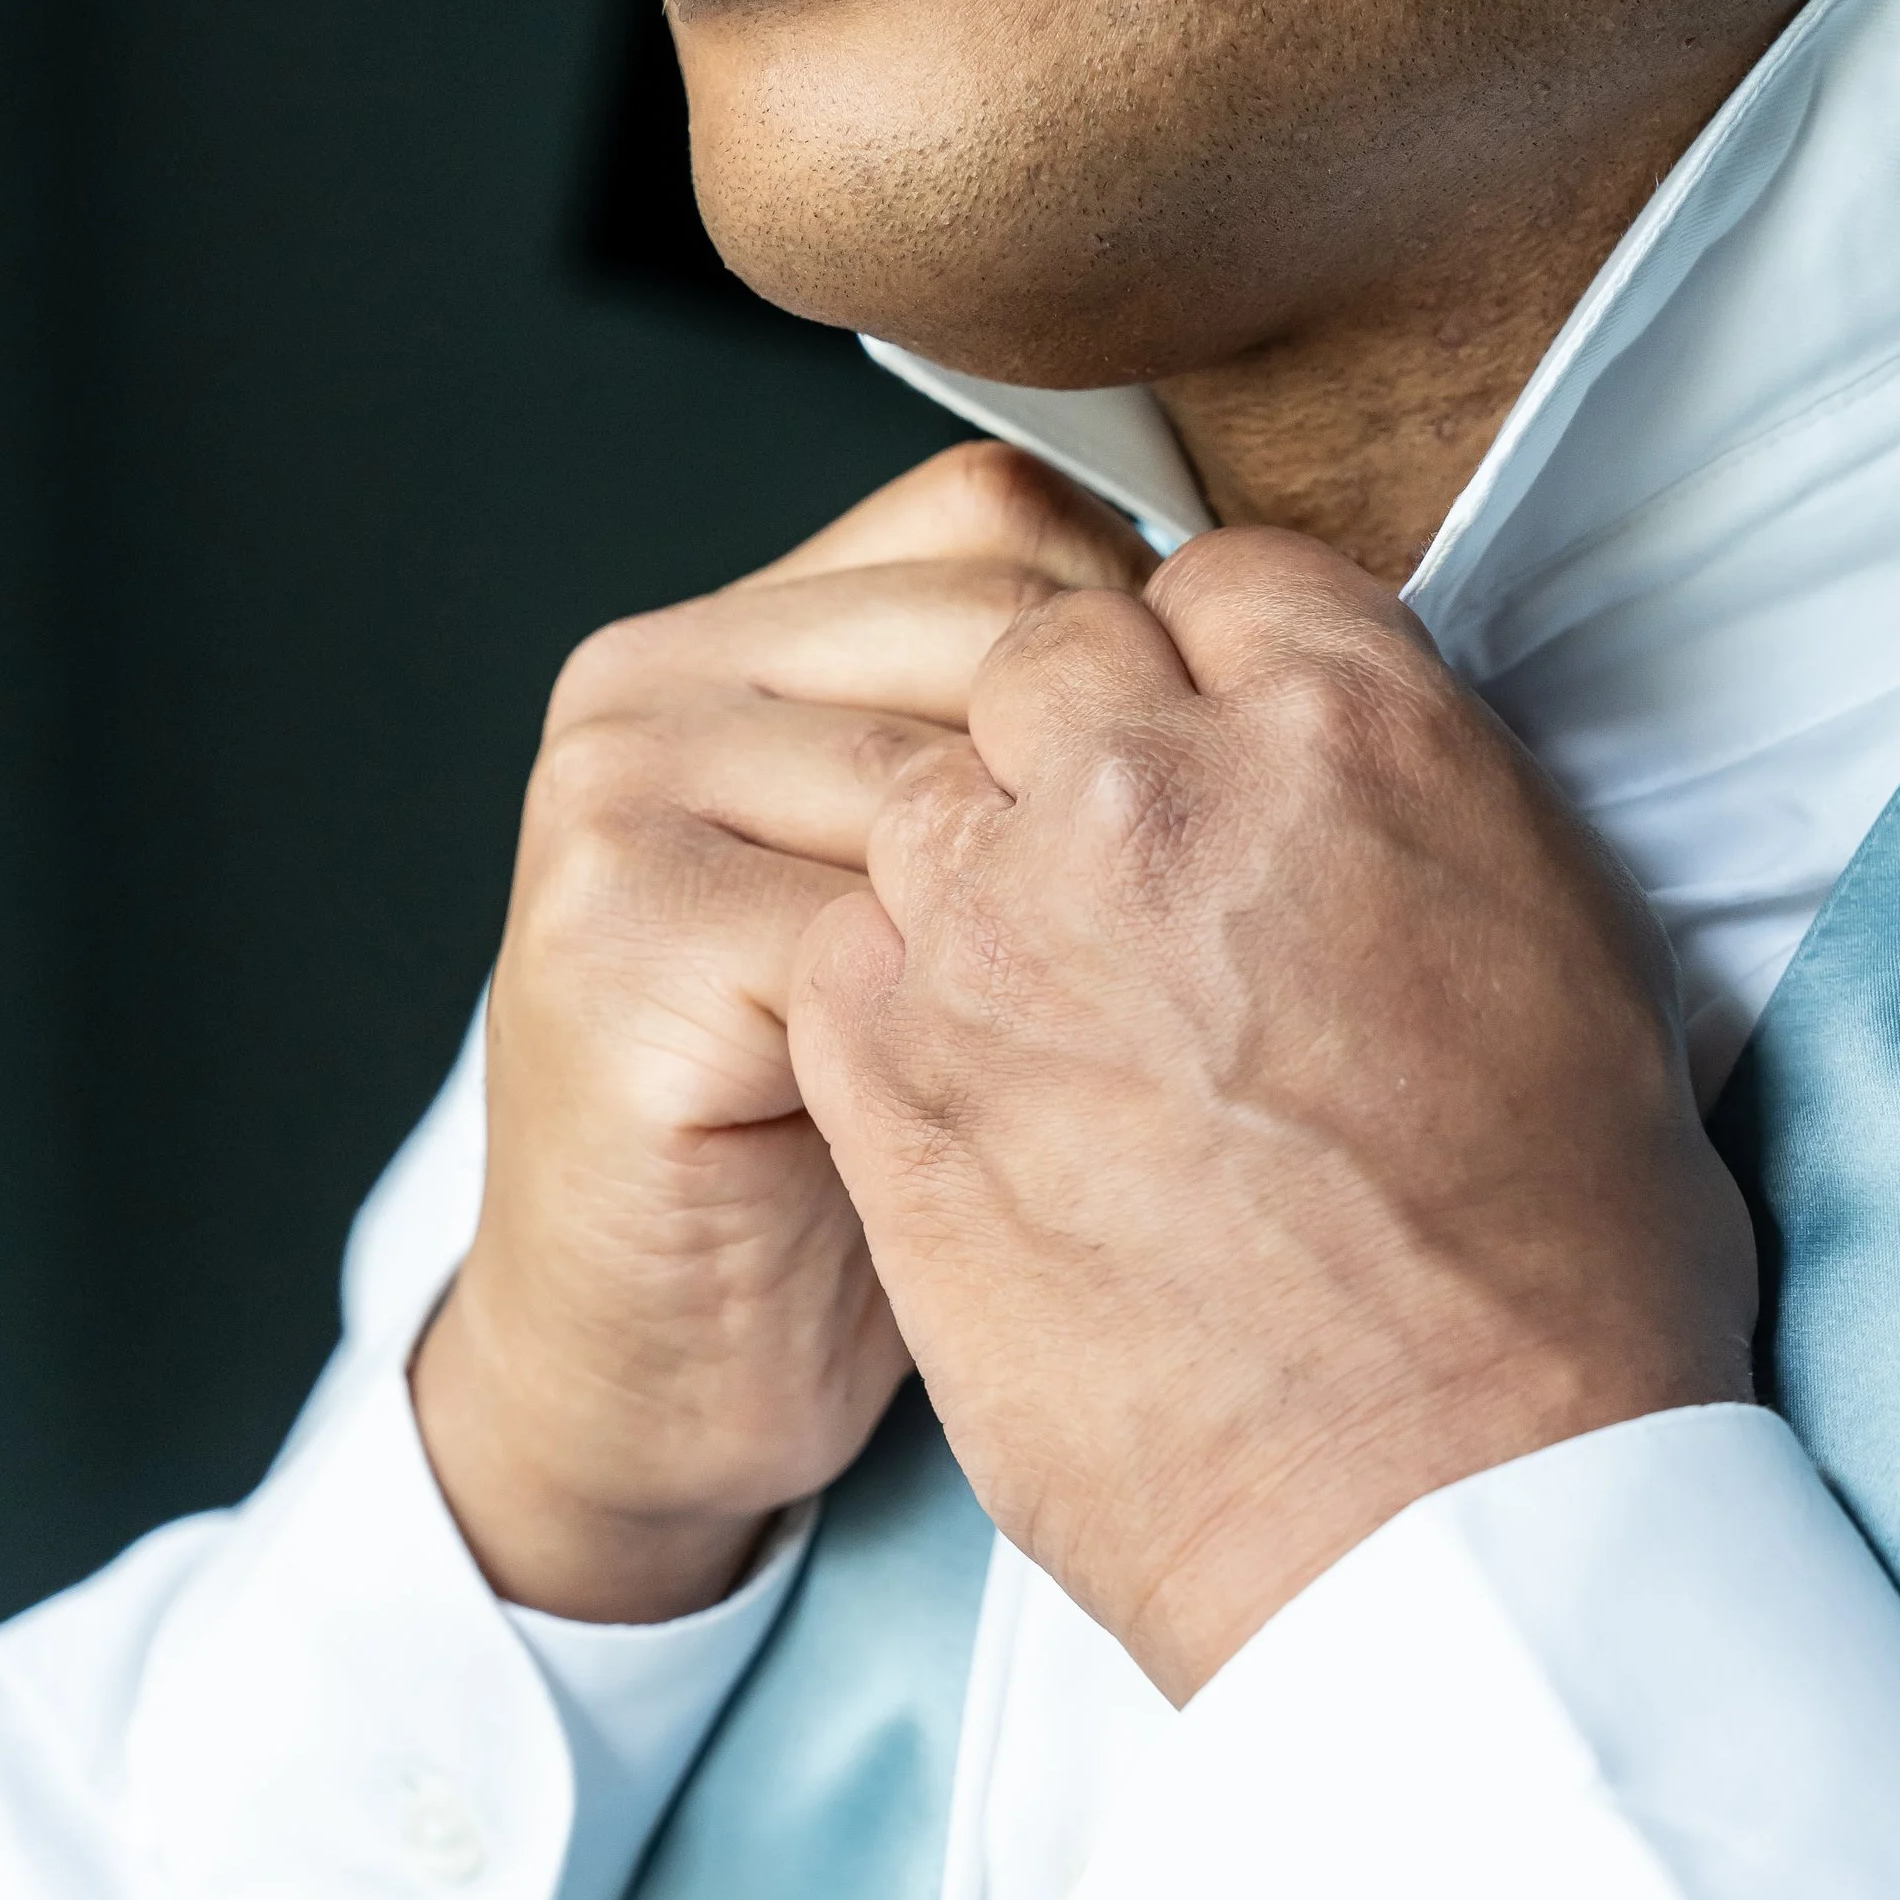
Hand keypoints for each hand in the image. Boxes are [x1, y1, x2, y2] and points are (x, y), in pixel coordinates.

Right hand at [414, 445, 1153, 1620]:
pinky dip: (1022, 1018)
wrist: (653, 1378)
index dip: (1156, 638)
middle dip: (1150, 770)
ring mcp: (623, 804)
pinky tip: (1086, 1100)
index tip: (1251, 784)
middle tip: (1248, 926)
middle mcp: (652, 687)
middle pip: (994, 625)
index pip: (998, 521)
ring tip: (1183, 1027)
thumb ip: (1025, 769)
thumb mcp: (935, 917)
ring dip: (1101, 905)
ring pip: (961, 775)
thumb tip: (1276, 664)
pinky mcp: (632, 945)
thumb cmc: (835, 1161)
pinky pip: (897, 928)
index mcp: (734, 643)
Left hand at [790, 528, 1756, 1702]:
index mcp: (1360, 731)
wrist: (1441, 1511)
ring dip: (976, 876)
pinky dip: (891, 1001)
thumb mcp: (1584, 968)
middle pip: (1043, 658)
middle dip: (1072, 745)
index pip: (1222, 580)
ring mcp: (1002, 922)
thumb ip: (1447, 814)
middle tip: (1121, 883)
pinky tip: (975, 1095)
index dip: (1213, 667)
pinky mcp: (888, 1070)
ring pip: (922, 797)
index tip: (1211, 748)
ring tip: (1050, 1010)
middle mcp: (1160, 789)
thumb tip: (1376, 770)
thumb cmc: (1558, 1279)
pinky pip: (845, 949)